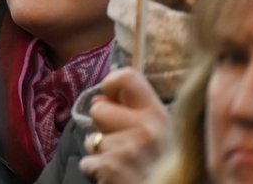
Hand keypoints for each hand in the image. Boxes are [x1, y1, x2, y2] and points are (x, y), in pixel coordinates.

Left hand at [82, 68, 172, 183]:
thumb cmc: (166, 167)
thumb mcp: (162, 135)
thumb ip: (134, 112)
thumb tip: (97, 100)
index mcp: (159, 116)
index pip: (127, 78)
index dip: (111, 85)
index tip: (111, 98)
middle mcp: (145, 129)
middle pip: (97, 110)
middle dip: (102, 127)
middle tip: (123, 143)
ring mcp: (127, 149)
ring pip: (90, 140)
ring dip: (102, 153)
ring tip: (125, 164)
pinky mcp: (110, 169)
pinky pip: (87, 163)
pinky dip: (97, 171)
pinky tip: (118, 176)